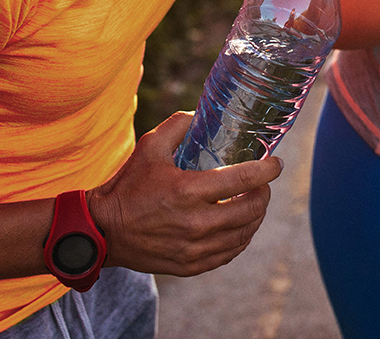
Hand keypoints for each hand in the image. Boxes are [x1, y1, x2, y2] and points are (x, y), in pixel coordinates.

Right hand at [88, 112, 281, 276]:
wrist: (104, 230)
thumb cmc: (128, 185)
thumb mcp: (150, 145)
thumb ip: (179, 125)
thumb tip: (201, 114)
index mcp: (188, 190)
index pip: (243, 178)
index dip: (267, 170)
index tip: (276, 163)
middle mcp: (195, 223)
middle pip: (249, 209)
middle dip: (263, 193)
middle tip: (263, 183)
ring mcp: (194, 248)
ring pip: (243, 234)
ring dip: (256, 216)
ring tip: (255, 202)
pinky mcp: (190, 265)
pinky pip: (228, 253)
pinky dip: (241, 238)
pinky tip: (240, 226)